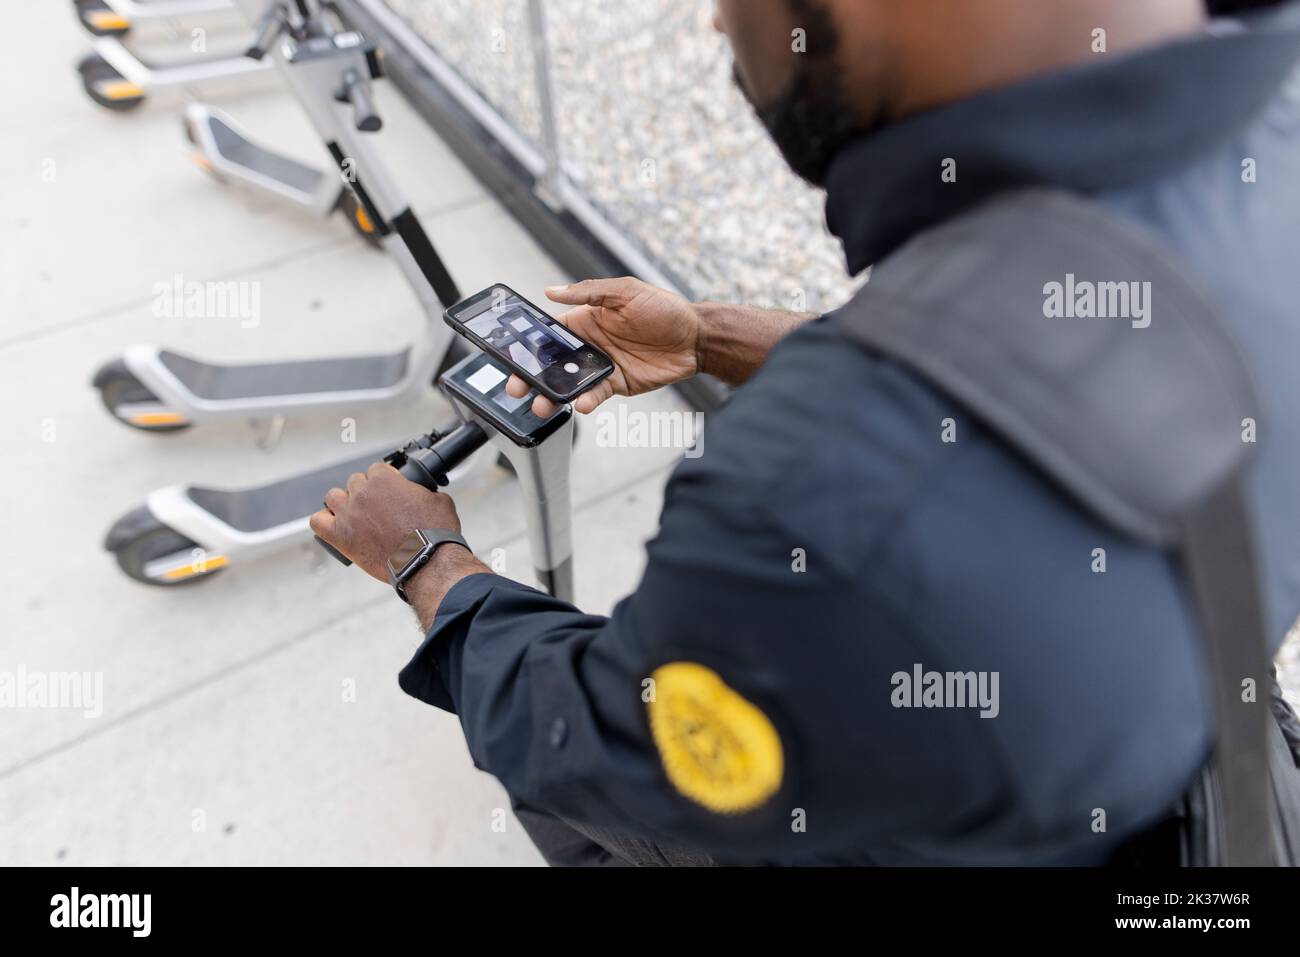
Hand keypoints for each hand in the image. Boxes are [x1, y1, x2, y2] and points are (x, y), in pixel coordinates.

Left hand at [309, 462, 463, 582]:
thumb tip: (425, 493)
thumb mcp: (440, 501)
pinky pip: (317, 521)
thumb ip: (426, 491)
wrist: (426, 561)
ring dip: (343, 504)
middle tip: (377, 511)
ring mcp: (348, 513)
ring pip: (333, 497)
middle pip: (354, 482)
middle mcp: (362, 492)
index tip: (389, 494)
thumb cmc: (435, 533)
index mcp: (385, 479)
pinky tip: (335, 528)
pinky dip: (324, 522)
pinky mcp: (339, 536)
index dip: (384, 482)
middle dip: (365, 493)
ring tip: (355, 518)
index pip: (376, 470)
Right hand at [506, 277, 700, 416]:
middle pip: (553, 363)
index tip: (510, 353)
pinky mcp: (617, 384)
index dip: (529, 343)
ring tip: (541, 405)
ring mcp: (601, 366)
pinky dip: (586, 400)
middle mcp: (589, 344)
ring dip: (553, 395)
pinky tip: (580, 404)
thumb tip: (551, 291)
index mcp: (586, 319)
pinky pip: (596, 394)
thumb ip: (589, 292)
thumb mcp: (626, 292)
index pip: (550, 332)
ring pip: (569, 383)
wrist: (696, 338)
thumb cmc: (664, 308)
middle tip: (517, 387)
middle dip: (532, 376)